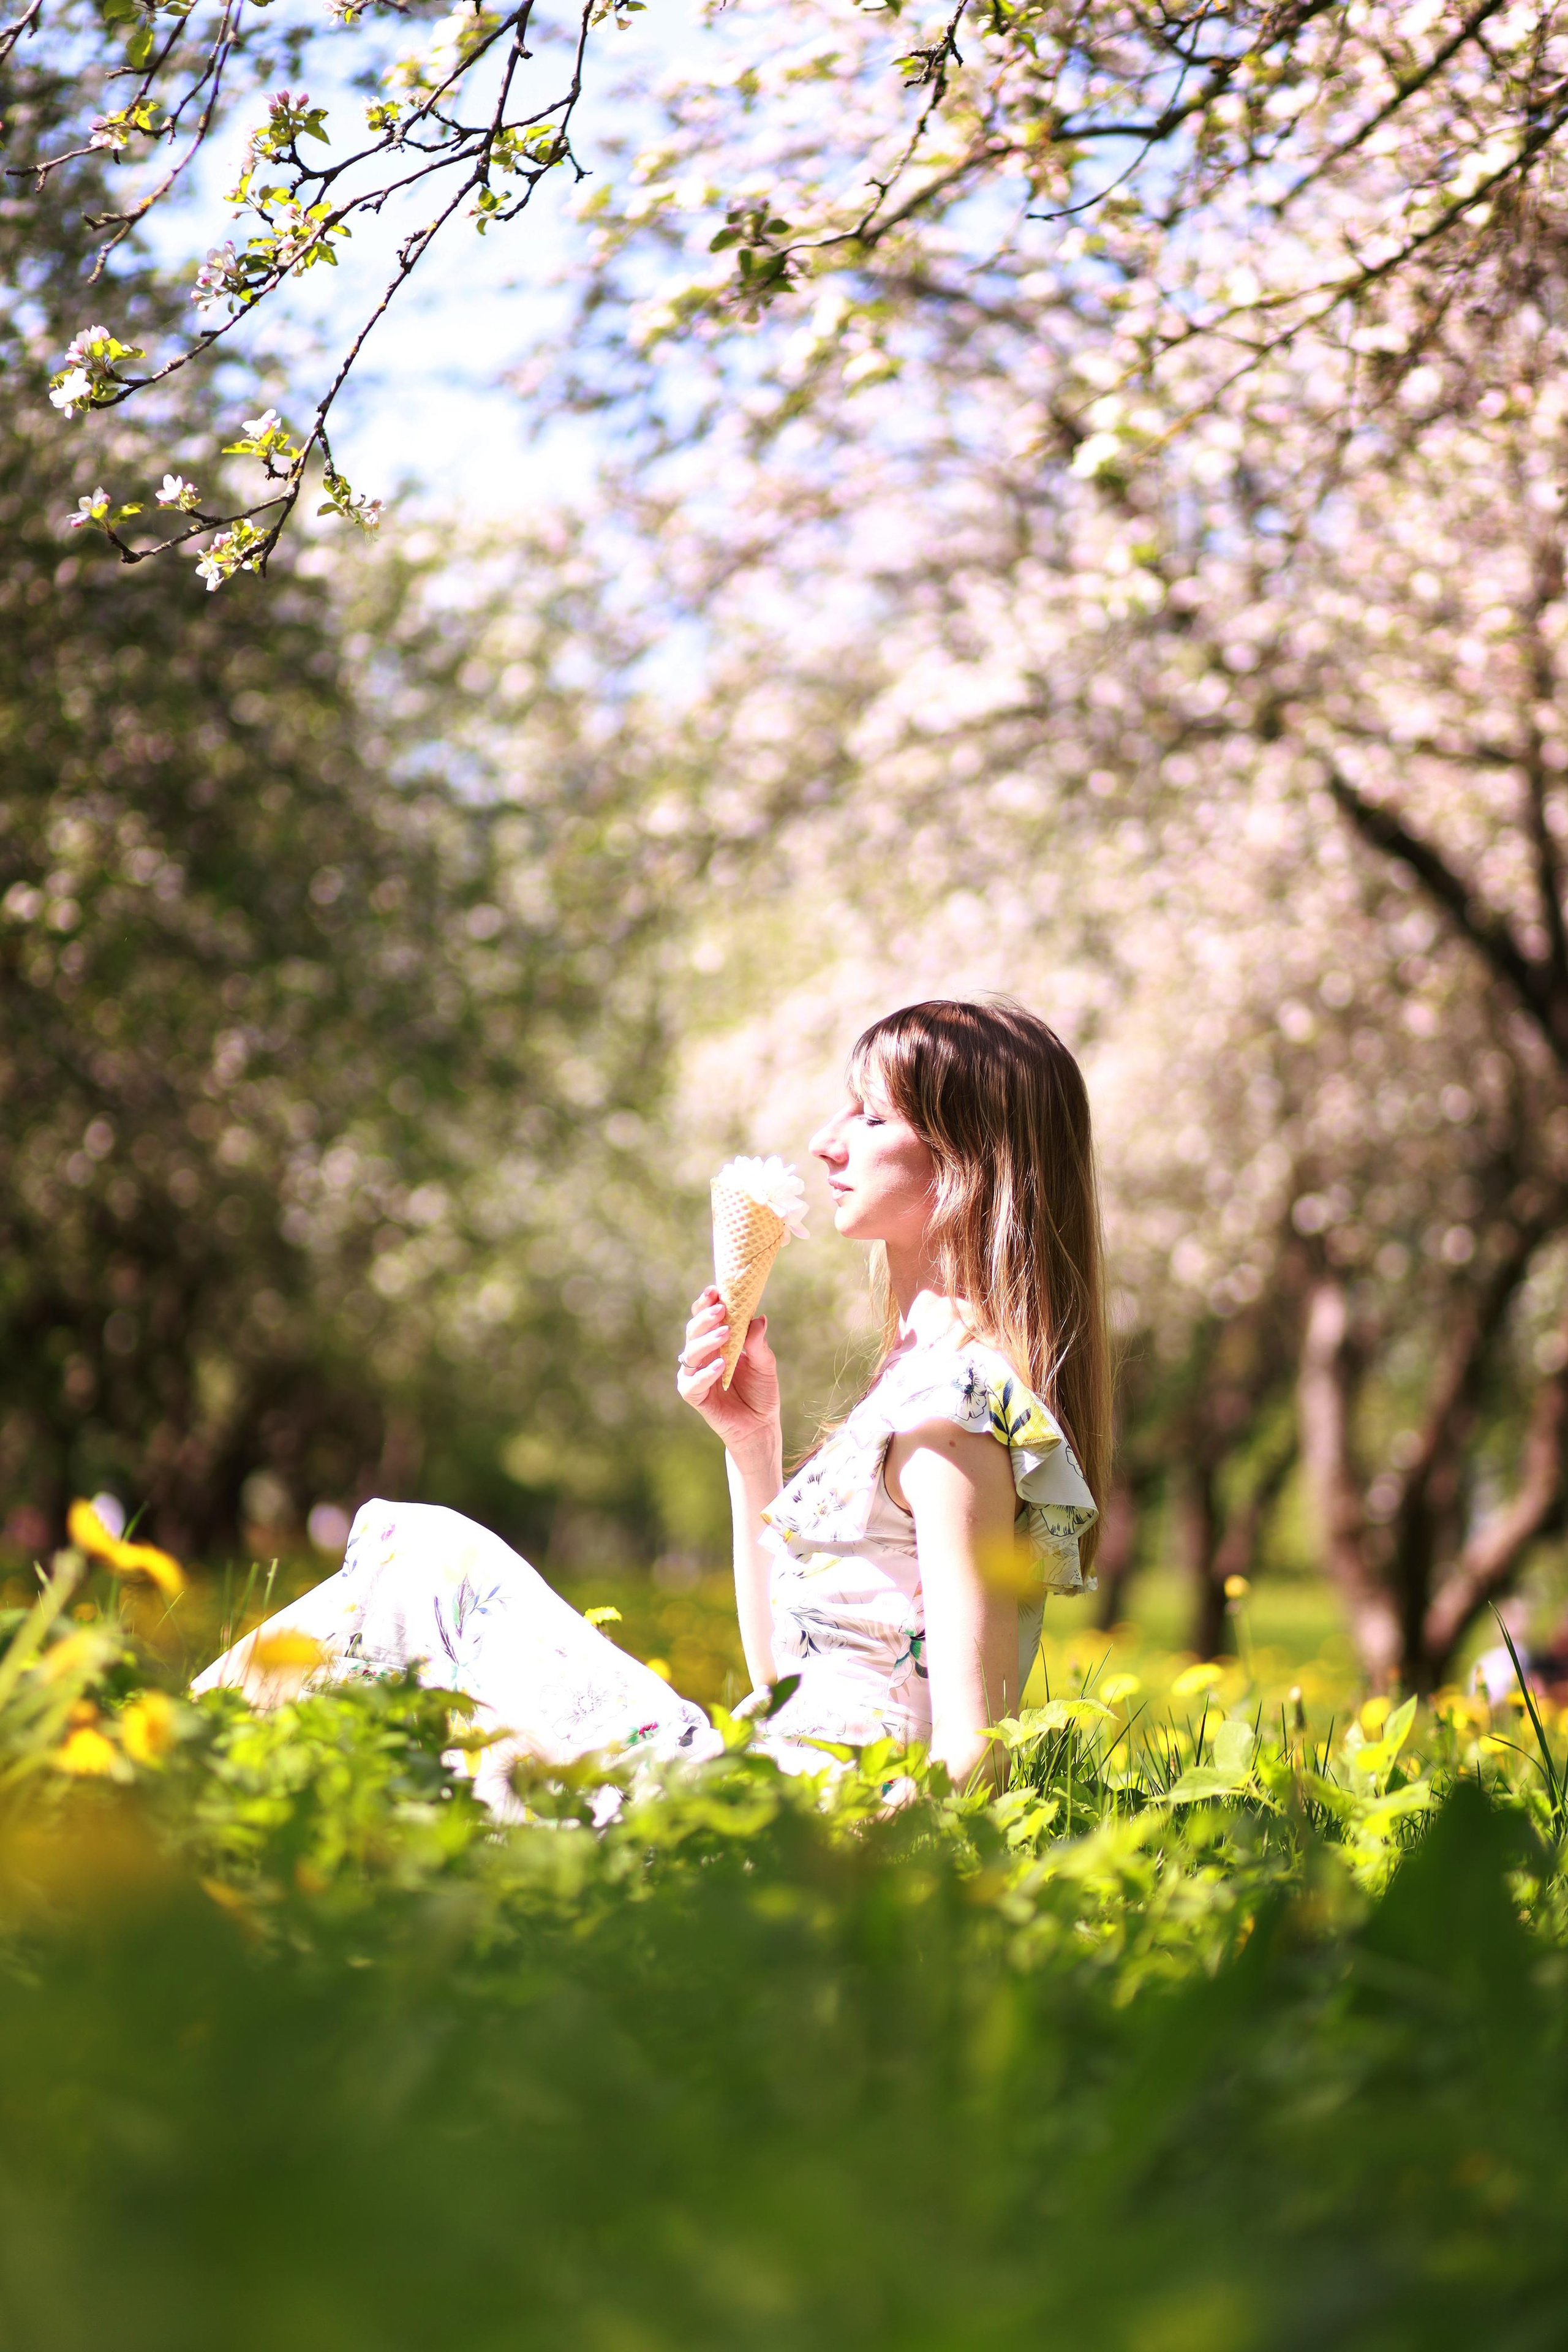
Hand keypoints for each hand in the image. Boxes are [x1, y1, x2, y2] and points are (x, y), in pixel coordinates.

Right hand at [677, 1285, 780, 1465]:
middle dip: (705, 1318)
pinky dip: (705, 1373)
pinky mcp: (694, 1395)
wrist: (761, 1425)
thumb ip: (759, 1343)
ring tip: (725, 1334)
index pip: (707, 1318)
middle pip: (694, 1330)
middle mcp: (703, 1355)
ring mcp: (696, 1374)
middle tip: (720, 1309)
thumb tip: (759, 1318)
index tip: (715, 1290)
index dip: (707, 1303)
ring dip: (706, 1341)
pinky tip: (720, 1366)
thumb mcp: (765, 1364)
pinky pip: (692, 1382)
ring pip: (691, 1353)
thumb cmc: (761, 1391)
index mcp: (717, 1342)